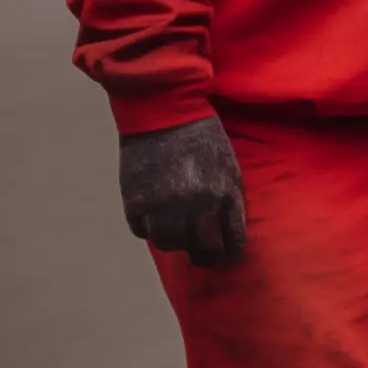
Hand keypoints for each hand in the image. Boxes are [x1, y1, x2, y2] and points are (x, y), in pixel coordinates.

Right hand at [120, 117, 249, 264]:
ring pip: (170, 244)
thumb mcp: (229, 166)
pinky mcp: (135, 201)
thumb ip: (230, 200)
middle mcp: (193, 205)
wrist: (162, 112)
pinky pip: (142, 231)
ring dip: (176, 242)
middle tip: (204, 255)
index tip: (229, 255)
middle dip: (206, 255)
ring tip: (179, 235)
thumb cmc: (202, 137)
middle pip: (202, 249)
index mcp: (222, 195)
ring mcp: (162, 205)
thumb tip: (231, 233)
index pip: (232, 240)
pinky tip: (156, 219)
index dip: (231, 251)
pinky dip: (149, 229)